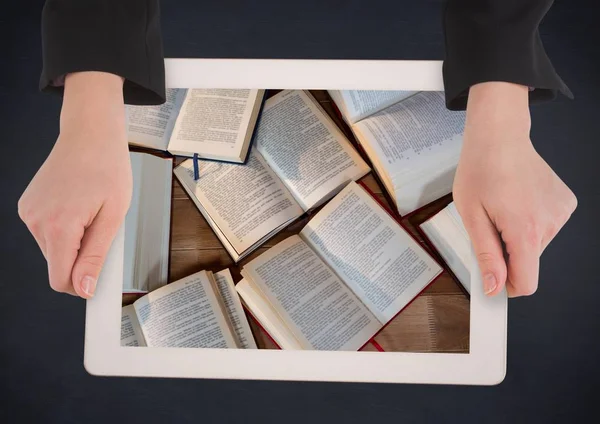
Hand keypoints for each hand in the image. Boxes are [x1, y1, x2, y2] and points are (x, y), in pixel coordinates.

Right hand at [18, 72, 131, 297]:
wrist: (90, 134)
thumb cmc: (107, 167)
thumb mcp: (113, 216)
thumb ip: (95, 256)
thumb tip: (83, 288)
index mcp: (59, 225)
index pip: (60, 279)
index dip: (80, 286)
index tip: (96, 288)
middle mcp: (36, 220)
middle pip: (57, 265)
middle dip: (81, 257)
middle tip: (102, 231)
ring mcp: (28, 212)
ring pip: (53, 249)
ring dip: (74, 241)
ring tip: (91, 213)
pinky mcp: (27, 206)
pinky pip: (47, 232)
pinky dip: (64, 228)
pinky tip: (78, 206)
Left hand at [453, 82, 576, 297]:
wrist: (499, 137)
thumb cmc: (480, 170)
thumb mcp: (471, 216)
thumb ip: (486, 255)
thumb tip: (494, 287)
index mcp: (525, 229)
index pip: (527, 282)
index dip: (508, 288)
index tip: (494, 284)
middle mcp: (551, 223)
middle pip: (529, 262)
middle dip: (507, 253)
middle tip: (489, 225)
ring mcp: (562, 212)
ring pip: (536, 246)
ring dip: (518, 237)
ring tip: (503, 208)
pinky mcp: (566, 204)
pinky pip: (545, 228)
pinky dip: (530, 223)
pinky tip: (518, 201)